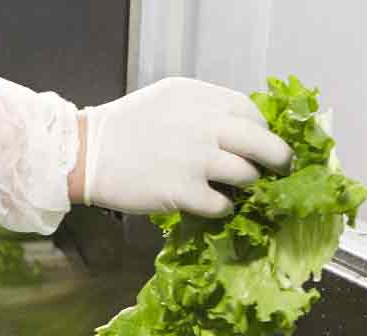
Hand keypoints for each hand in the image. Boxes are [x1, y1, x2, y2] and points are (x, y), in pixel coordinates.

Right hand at [68, 77, 292, 217]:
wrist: (86, 152)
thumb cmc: (125, 126)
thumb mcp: (169, 98)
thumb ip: (205, 108)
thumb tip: (241, 128)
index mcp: (201, 98)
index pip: (252, 113)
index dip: (262, 131)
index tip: (261, 143)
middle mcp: (205, 125)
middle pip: (265, 144)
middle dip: (278, 160)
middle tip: (280, 170)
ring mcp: (196, 160)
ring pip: (248, 176)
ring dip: (247, 184)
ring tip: (235, 187)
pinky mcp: (184, 192)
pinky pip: (224, 204)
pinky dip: (224, 206)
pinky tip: (214, 203)